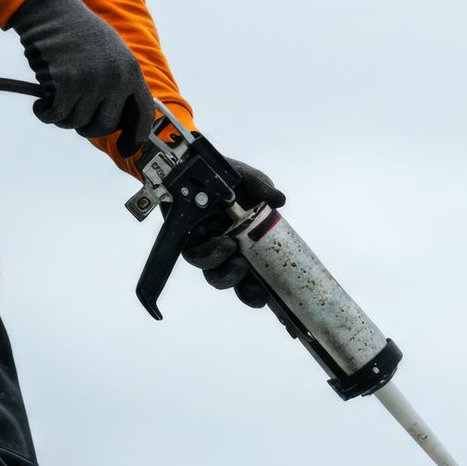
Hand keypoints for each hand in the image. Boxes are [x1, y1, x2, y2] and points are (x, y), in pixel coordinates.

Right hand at [7, 0, 152, 144]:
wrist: (50, 9)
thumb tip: (120, 121)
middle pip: (104, 127)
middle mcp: (115, 79)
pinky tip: (40, 103)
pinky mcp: (65, 83)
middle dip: (86, 127)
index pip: (142, 114)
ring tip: (55, 95)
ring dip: (62, 116)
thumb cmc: (77, 31)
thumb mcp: (111, 53)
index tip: (127, 149)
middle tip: (72, 114)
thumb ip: (119, 83)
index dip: (135, 137)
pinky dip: (44, 113)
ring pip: (76, 123)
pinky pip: (55, 116)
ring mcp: (91, 82)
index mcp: (131, 71)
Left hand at [181, 158, 285, 308]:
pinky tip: (223, 243)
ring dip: (229, 272)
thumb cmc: (219, 175)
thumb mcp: (246, 178)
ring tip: (236, 251)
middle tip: (256, 288)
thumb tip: (279, 201)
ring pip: (216, 276)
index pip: (258, 275)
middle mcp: (229, 251)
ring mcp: (208, 249)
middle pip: (238, 285)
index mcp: (249, 242)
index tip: (275, 300)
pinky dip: (212, 254)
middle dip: (248, 293)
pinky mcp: (187, 244)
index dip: (265, 291)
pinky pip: (197, 258)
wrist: (187, 165)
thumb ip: (262, 187)